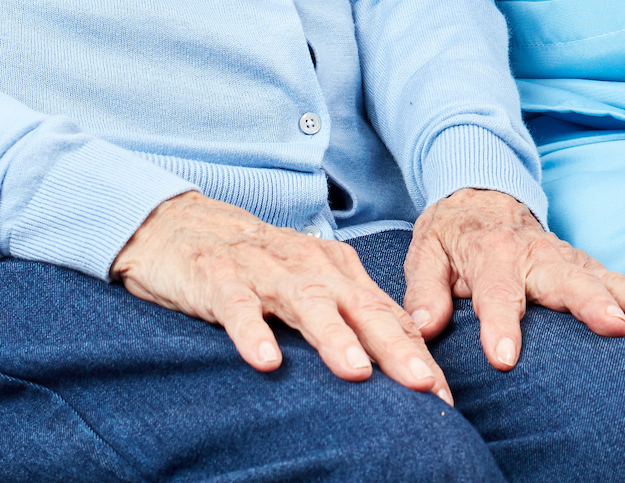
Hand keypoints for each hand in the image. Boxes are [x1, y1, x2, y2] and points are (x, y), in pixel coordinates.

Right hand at [111, 190, 452, 399]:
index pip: (384, 315)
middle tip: (424, 385)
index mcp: (334, 268)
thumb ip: (350, 317)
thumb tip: (405, 364)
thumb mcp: (307, 287)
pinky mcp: (218, 277)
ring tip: (357, 372)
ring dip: (332, 336)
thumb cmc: (255, 268)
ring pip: (305, 300)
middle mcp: (306, 263)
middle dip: (393, 346)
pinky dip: (252, 331)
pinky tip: (266, 361)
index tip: (444, 397)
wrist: (179, 226)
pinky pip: (237, 305)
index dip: (416, 354)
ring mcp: (262, 268)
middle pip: (357, 306)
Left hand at [403, 187, 624, 370]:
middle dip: (588, 303)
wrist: (478, 189)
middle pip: (563, 279)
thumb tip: (423, 327)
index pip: (496, 292)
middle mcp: (532, 253)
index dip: (500, 324)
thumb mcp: (425, 252)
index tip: (504, 358)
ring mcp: (561, 256)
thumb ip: (424, 291)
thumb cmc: (450, 232)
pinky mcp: (579, 262)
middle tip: (612, 328)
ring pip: (599, 275)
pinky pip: (612, 276)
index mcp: (490, 253)